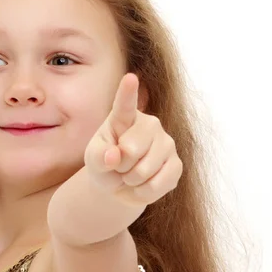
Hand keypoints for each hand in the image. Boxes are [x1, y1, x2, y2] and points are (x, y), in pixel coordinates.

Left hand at [84, 72, 182, 207]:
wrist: (120, 185)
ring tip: (129, 175)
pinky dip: (142, 192)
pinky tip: (141, 186)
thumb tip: (114, 157)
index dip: (128, 92)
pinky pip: (157, 185)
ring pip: (144, 171)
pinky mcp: (177, 165)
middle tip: (119, 166)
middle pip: (131, 150)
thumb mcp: (93, 159)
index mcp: (125, 117)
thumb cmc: (105, 163)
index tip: (130, 78)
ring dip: (130, 181)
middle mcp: (150, 125)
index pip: (126, 104)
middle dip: (119, 166)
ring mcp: (167, 144)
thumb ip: (98, 156)